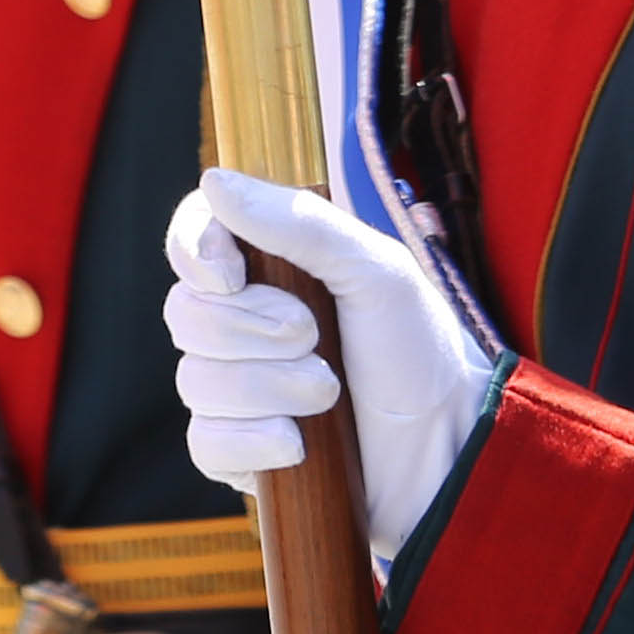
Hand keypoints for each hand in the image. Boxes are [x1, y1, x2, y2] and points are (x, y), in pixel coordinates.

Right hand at [164, 165, 503, 561]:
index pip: (191, 238)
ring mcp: (236, 390)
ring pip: (195, 381)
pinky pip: (205, 443)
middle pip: (186, 314)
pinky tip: (298, 443)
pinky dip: (253, 442)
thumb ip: (302, 222)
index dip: (195, 253)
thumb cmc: (418, 349)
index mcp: (270, 266)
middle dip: (255, 330)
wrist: (448, 447)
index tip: (231, 274)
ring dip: (270, 388)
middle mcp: (242, 323)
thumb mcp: (377, 269)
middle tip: (317, 337)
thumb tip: (216, 181)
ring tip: (328, 394)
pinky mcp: (240, 452)